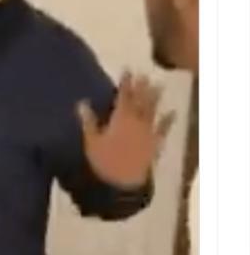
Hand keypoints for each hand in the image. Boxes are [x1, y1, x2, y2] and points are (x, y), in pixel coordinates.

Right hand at [77, 72, 174, 188]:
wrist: (123, 184)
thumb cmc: (103, 162)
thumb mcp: (91, 141)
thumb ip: (88, 121)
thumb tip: (82, 103)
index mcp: (120, 119)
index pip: (123, 96)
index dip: (125, 82)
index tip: (128, 70)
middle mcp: (136, 122)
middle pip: (140, 100)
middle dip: (142, 86)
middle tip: (145, 74)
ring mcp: (148, 133)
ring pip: (153, 111)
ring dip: (156, 98)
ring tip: (159, 85)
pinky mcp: (155, 145)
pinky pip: (163, 130)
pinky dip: (168, 121)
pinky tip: (173, 113)